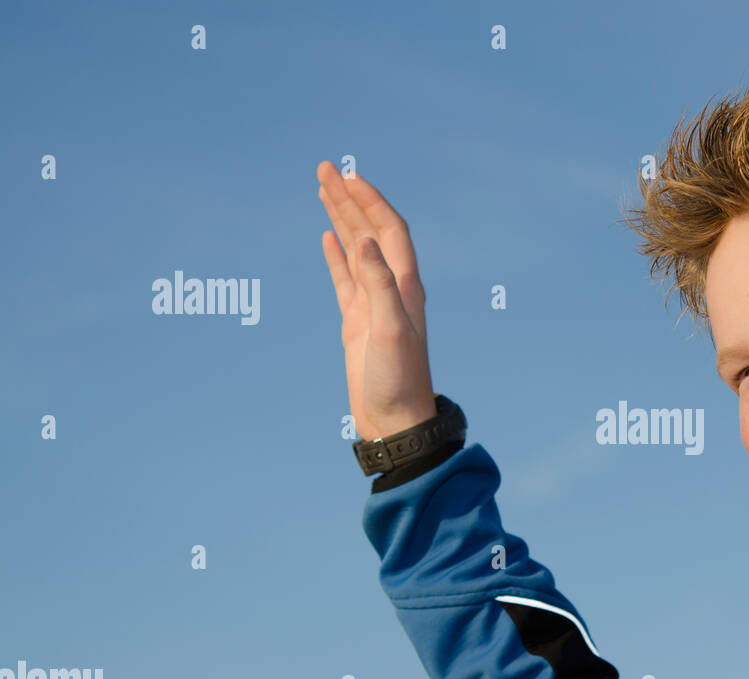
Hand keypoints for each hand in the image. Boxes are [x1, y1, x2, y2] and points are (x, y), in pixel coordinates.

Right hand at [317, 161, 438, 442]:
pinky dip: (337, 254)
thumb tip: (366, 240)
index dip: (370, 200)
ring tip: (323, 188)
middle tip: (324, 168)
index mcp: (405, 286)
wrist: (395, 421)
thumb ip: (379, 284)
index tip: (347, 175)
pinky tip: (329, 236)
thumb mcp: (390, 330)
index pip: (389, 230)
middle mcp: (392, 289)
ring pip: (355, 249)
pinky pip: (346, 278)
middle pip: (370, 231)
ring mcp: (373, 304)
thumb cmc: (398, 380)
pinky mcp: (358, 322)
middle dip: (350, 199)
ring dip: (341, 218)